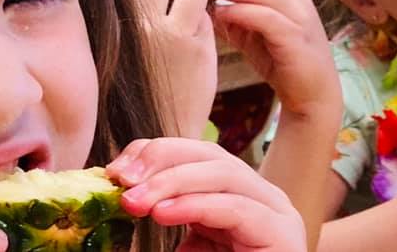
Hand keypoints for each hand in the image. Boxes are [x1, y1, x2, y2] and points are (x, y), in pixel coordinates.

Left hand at [107, 137, 306, 251]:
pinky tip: (163, 214)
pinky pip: (237, 208)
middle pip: (208, 154)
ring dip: (171, 182)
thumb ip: (161, 216)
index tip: (114, 170)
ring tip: (134, 201)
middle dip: (160, 160)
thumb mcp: (184, 249)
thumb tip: (115, 193)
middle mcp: (258, 195)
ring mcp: (274, 211)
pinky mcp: (281, 234)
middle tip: (120, 179)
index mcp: (233, 193)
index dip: (152, 153)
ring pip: (223, 173)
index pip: (192, 153)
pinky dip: (196, 206)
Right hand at [129, 0, 217, 138]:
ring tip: (184, 27)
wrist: (152, 135)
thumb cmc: (135, 89)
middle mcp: (136, 26)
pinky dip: (203, 25)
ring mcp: (169, 37)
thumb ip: (133, 13)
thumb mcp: (119, 46)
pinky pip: (206, 17)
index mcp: (110, 25)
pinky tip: (193, 48)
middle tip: (170, 11)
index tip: (150, 4)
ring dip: (192, 1)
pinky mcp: (197, 51)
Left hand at [188, 0, 340, 118]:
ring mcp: (300, 17)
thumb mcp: (254, 35)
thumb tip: (207, 4)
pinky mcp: (296, 37)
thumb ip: (237, 18)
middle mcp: (297, 0)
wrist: (313, 97)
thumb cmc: (283, 63)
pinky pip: (266, 17)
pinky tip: (220, 13)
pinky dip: (241, 11)